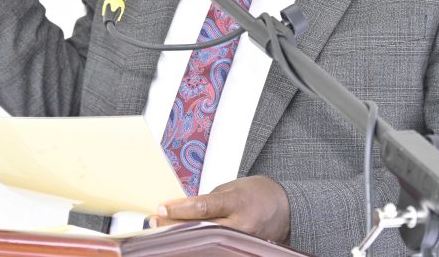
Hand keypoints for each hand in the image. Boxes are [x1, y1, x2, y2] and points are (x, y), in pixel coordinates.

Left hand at [150, 176, 290, 244]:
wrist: (284, 207)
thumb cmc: (257, 194)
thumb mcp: (230, 188)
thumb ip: (208, 200)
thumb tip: (182, 210)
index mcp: (237, 202)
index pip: (204, 207)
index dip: (180, 209)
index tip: (161, 208)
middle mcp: (240, 224)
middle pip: (201, 228)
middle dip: (175, 226)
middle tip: (154, 223)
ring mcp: (241, 241)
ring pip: (206, 242)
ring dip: (183, 238)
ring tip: (162, 234)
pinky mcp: (241, 251)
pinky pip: (216, 249)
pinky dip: (198, 247)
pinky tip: (183, 244)